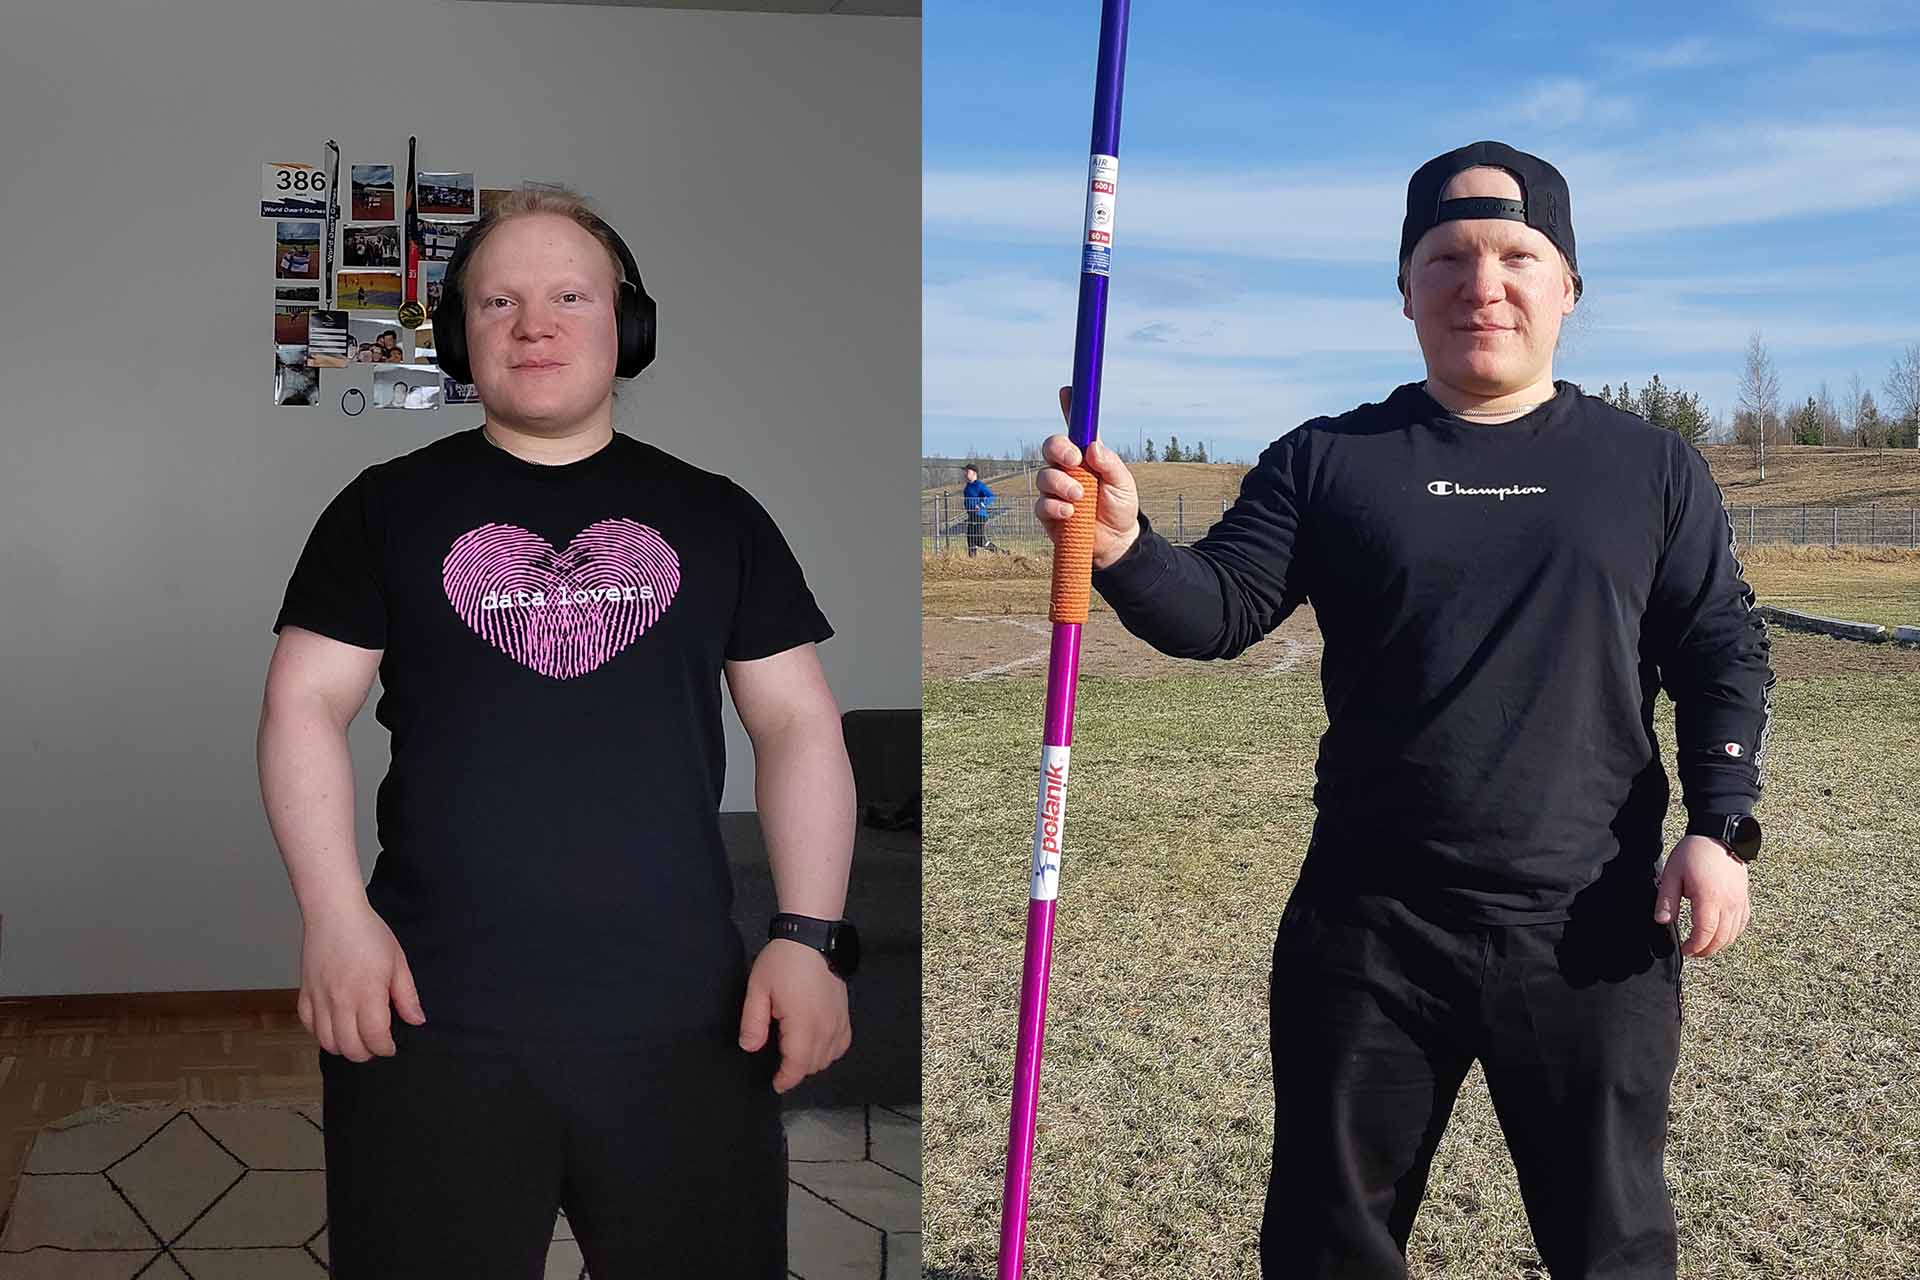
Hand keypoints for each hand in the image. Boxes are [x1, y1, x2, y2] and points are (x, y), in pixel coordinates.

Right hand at [299, 901, 426, 1061]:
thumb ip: (407, 996)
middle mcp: (340, 1000)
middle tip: (376, 1045)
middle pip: (350, 1047)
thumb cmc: (369, 934)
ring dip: (343, 1048)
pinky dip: (321, 1034)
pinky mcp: (304, 993)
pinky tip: (335, 1027)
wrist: (334, 914)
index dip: (385, 1048)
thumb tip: (416, 1021)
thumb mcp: (398, 962)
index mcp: (367, 993)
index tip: (391, 1046)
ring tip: (356, 1039)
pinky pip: (309, 1026)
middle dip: (366, 1053)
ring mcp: (319, 999)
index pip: (375, 1037)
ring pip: (326, 1042)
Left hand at [738, 938, 851, 1092]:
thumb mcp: (757, 989)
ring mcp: (838, 1020)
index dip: (786, 1079)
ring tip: (794, 1053)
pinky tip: (817, 1043)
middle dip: (796, 1070)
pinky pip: (842, 1044)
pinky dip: (830, 1050)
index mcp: (803, 1024)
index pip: (798, 1066)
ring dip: (812, 1061)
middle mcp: (825, 1026)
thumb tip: (750, 1047)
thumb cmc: (784, 960)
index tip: (775, 1083)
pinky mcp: (845, 1013)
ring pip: (829, 1057)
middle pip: (814, 1065)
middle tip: (779, 1063)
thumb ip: (753, 1022)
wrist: (812, 936)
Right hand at [1034, 385, 1141, 569]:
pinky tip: (1070, 513)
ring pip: (1044, 476)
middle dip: (1059, 449)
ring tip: (1080, 498)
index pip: (1076, 427)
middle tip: (1074, 460)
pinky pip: (1041, 504)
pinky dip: (1055, 507)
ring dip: (1062, 484)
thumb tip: (1092, 447)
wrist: (1116, 542)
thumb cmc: (1120, 507)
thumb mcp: (1124, 483)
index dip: (1070, 407)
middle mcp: (1067, 468)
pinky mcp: (1048, 512)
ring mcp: (1055, 489)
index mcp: (1086, 455)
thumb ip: (1110, 464)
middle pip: (1051, 446)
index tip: (1068, 391)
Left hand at [1654, 835, 1751, 957]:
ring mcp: (1739, 901)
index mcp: (1709, 898)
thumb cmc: (1694, 852)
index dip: (1695, 946)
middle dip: (1706, 950)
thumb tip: (1662, 921)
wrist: (1718, 835)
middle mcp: (1729, 903)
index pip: (1705, 933)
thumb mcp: (1672, 874)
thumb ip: (1667, 900)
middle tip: (1693, 951)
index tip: (1685, 950)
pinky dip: (1732, 934)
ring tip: (1704, 945)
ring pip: (1734, 934)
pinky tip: (1721, 934)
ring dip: (1720, 944)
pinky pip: (1742, 923)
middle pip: (1721, 938)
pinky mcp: (1744, 898)